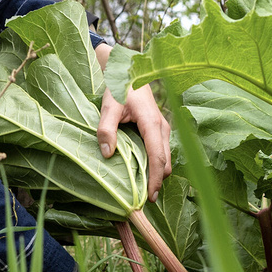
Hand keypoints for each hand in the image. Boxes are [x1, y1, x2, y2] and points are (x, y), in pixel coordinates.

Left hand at [96, 43, 171, 199]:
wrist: (129, 71)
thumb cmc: (119, 87)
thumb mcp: (109, 106)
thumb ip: (106, 128)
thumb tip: (108, 153)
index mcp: (152, 123)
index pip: (158, 157)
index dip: (155, 180)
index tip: (149, 198)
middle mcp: (162, 128)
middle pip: (165, 162)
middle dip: (156, 182)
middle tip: (141, 200)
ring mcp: (163, 129)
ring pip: (165, 158)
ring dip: (155, 174)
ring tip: (140, 189)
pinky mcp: (159, 130)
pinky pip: (160, 152)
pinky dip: (154, 165)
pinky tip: (140, 173)